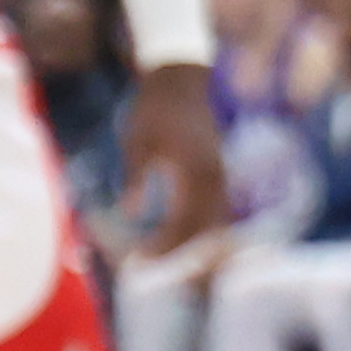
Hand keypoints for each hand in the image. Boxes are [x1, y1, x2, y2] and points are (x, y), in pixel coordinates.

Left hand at [115, 59, 229, 254]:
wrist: (181, 78)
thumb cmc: (155, 108)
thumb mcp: (138, 141)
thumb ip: (137, 177)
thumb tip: (129, 213)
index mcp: (198, 172)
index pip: (187, 224)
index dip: (166, 247)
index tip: (140, 261)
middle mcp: (217, 178)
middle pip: (208, 232)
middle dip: (183, 257)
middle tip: (150, 271)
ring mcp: (221, 176)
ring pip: (216, 224)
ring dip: (193, 246)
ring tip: (163, 262)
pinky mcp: (218, 174)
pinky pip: (216, 211)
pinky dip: (199, 230)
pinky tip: (178, 240)